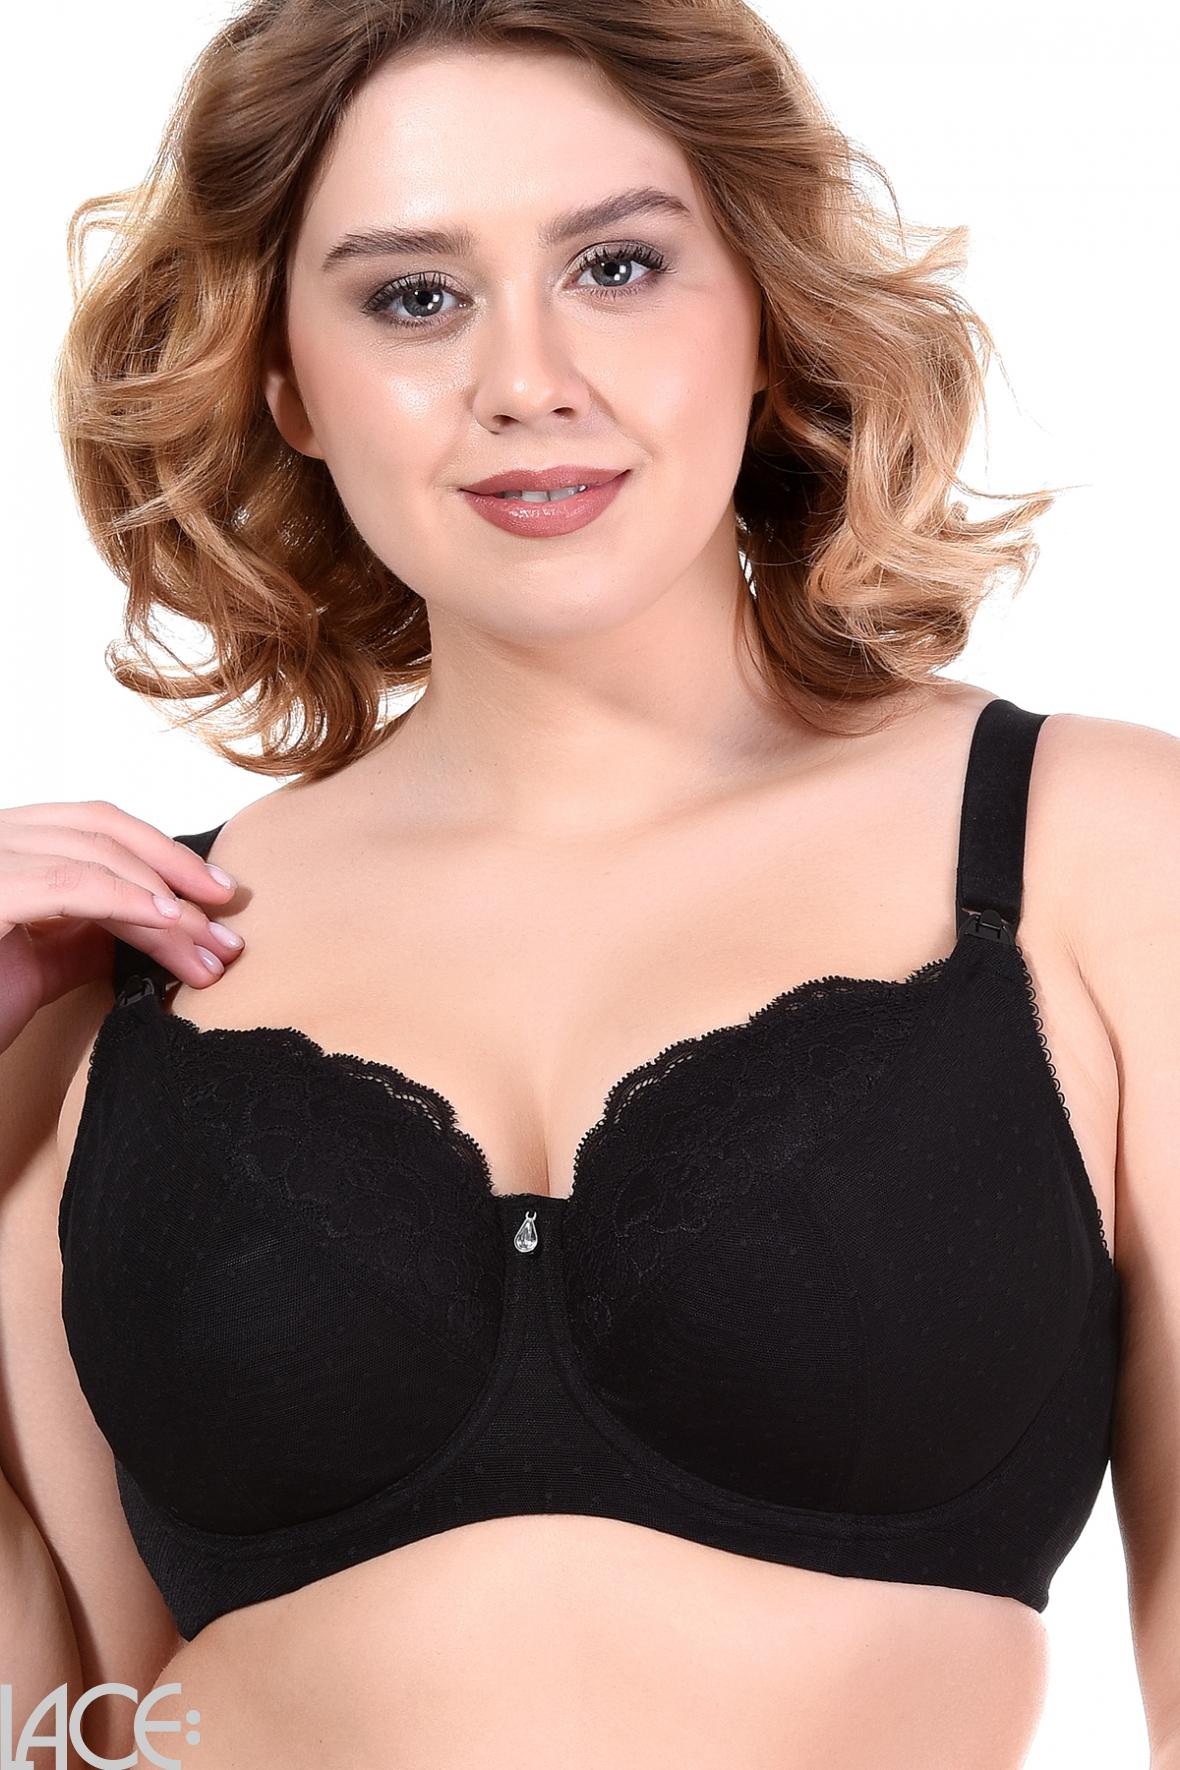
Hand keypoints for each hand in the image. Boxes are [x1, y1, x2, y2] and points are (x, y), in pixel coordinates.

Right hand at [0, 799, 244, 1056]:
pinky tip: (169, 925)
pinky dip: (128, 900)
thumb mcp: (37, 964)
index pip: (95, 826)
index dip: (162, 854)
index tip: (218, 897)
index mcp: (4, 846)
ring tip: (209, 949)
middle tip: (228, 927)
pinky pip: (71, 883)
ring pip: (97, 859)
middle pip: (103, 832)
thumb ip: (84, 932)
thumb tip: (149, 921)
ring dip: (167, 905)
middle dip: (177, 876)